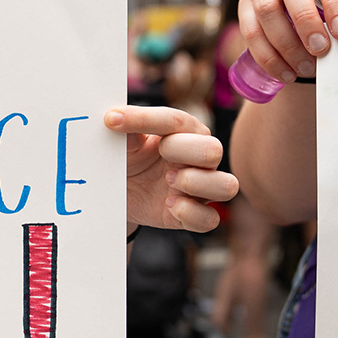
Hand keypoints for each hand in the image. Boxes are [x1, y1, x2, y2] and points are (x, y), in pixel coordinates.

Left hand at [104, 106, 238, 232]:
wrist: (118, 193)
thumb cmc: (127, 159)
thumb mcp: (121, 142)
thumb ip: (124, 129)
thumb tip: (114, 117)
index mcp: (183, 132)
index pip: (174, 121)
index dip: (144, 119)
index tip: (111, 120)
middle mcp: (198, 159)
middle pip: (214, 150)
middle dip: (184, 150)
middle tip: (159, 153)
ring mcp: (199, 188)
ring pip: (227, 186)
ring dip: (198, 182)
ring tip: (168, 180)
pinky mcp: (192, 214)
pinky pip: (210, 219)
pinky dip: (192, 213)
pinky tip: (170, 205)